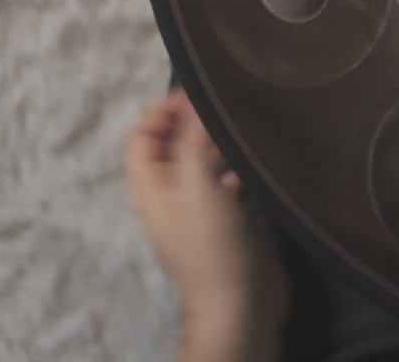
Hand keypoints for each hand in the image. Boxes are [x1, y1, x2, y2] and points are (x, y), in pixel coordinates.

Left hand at [123, 89, 288, 355]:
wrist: (240, 303)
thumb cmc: (211, 243)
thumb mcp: (197, 185)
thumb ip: (193, 141)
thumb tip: (197, 102)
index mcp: (150, 187)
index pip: (140, 137)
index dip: (161, 111)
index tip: (196, 95)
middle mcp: (170, 195)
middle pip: (171, 146)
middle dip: (193, 123)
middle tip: (228, 105)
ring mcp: (198, 208)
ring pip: (201, 162)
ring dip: (218, 142)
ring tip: (247, 124)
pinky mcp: (227, 219)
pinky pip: (226, 180)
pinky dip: (237, 163)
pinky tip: (259, 155)